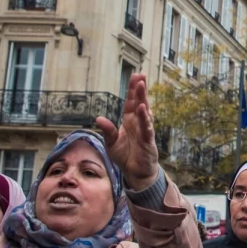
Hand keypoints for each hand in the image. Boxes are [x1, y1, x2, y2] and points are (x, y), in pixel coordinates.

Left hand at [96, 73, 158, 190]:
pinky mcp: (148, 140)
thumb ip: (107, 130)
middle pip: (139, 102)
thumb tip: (98, 118)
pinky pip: (146, 127)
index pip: (130, 102)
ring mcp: (145, 130)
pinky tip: (142, 109)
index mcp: (129, 121)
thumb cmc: (125, 156)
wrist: (135, 172)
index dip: (133, 89)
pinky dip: (144, 118)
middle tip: (141, 75)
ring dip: (143, 98)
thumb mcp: (111, 143)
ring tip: (142, 86)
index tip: (136, 75)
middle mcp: (138, 123)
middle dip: (140, 89)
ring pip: (144, 111)